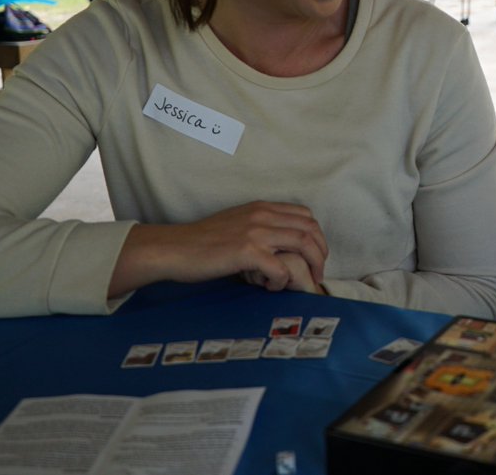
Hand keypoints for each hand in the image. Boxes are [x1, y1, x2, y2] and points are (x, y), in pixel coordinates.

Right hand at [110, 201, 328, 297]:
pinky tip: (269, 287)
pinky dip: (282, 281)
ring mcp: (256, 232)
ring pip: (303, 244)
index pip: (305, 215)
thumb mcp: (237, 224)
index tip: (315, 255)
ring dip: (310, 266)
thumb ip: (260, 228)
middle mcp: (262, 215)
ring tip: (304, 282)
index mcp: (262, 207)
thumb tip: (280, 247)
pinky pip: (281, 269)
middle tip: (318, 272)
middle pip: (310, 229)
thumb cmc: (203, 242)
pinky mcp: (246, 252)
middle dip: (320, 252)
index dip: (317, 236)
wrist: (175, 248)